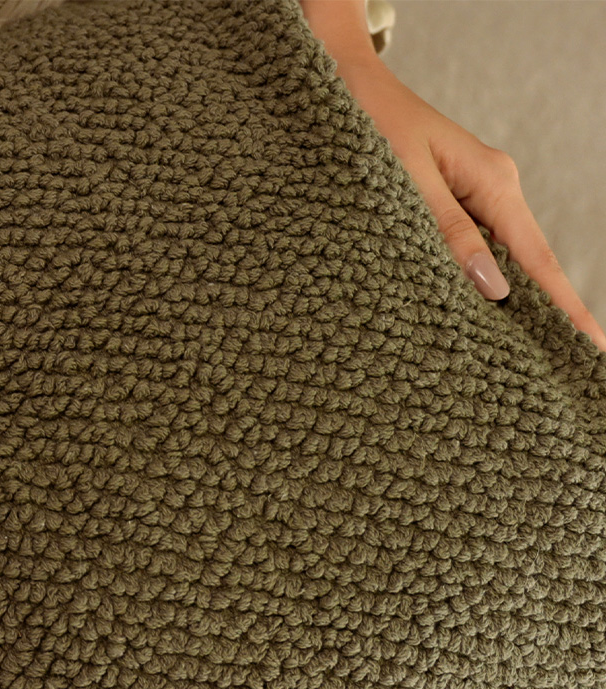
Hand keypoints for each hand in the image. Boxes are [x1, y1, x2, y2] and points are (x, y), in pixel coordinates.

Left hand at [334, 55, 605, 351]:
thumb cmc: (372, 128)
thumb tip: (494, 288)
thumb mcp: (407, 182)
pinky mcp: (448, 203)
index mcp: (493, 183)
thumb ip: (447, 234)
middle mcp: (491, 191)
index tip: (590, 344)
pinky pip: (469, 248)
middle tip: (558, 363)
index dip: (563, 306)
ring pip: (496, 259)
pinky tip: (471, 311)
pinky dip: (471, 280)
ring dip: (504, 301)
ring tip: (518, 352)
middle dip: (542, 312)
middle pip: (526, 263)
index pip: (537, 258)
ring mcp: (472, 197)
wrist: (344, 89)